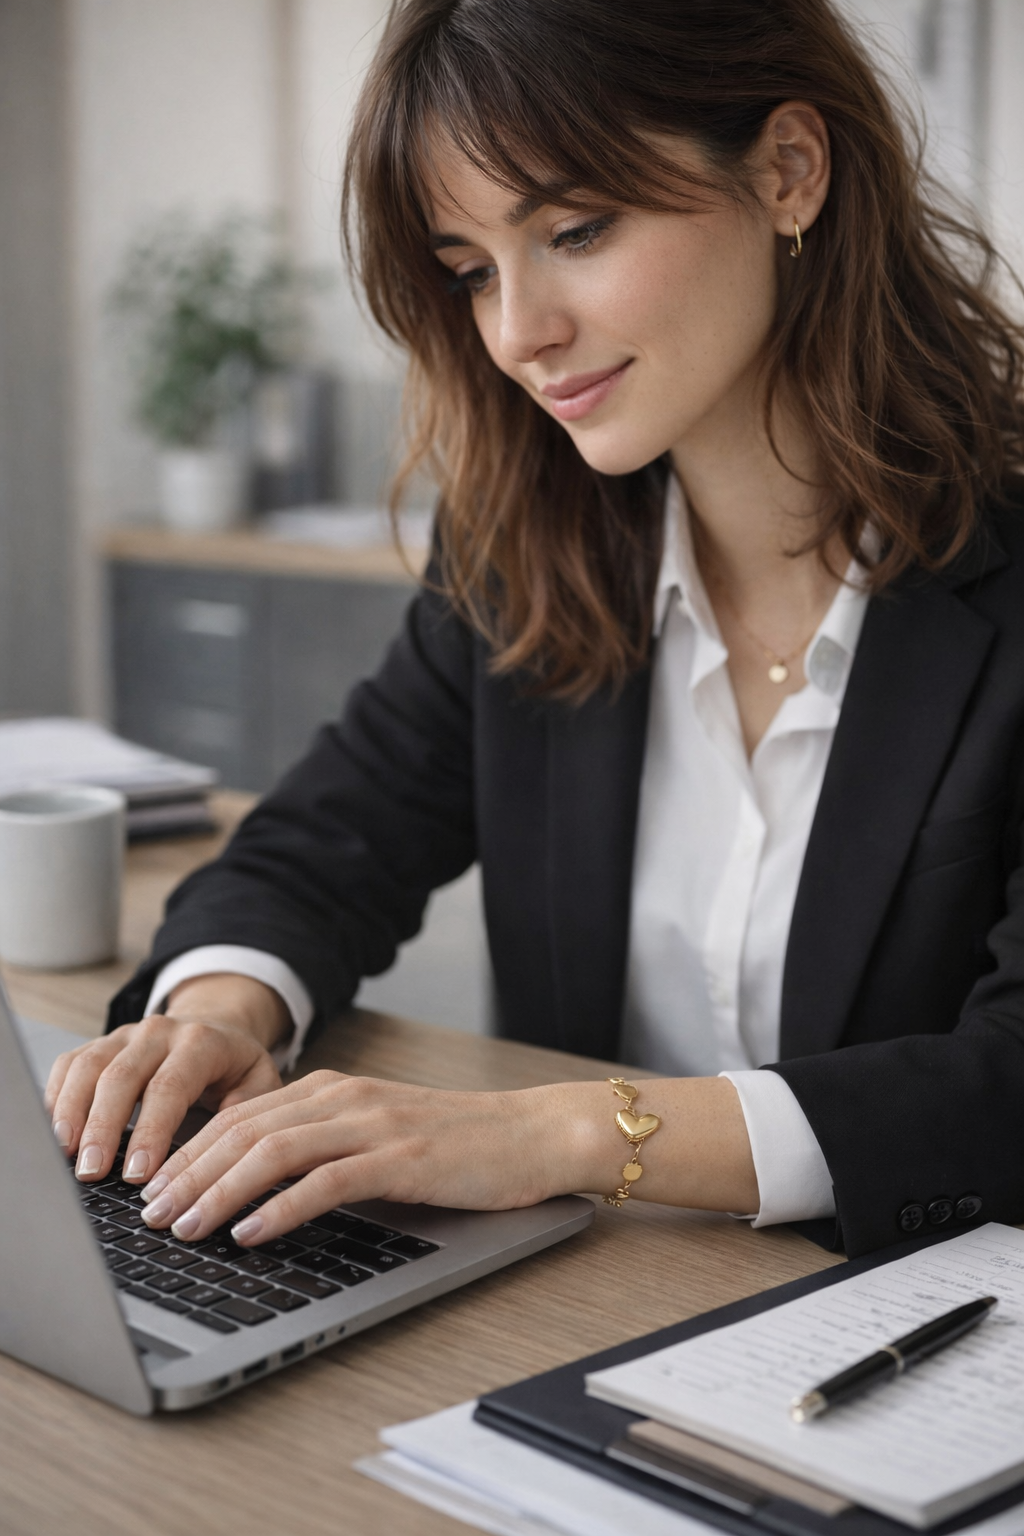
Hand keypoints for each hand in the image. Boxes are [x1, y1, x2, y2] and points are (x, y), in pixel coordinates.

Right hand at [44, 975, 288, 1186]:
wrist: (216, 1024)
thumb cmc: (234, 1065)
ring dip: (71, 1114)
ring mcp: (124, 1036)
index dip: (150, 1131)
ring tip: (64, 1156)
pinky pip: (69, 1065)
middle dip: (102, 1128)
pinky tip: (54, 1134)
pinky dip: (56, 1098)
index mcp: (200, 1042)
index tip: (136, 1174)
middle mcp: (158, 1033)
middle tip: (90, 1173)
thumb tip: (222, 1154)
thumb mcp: (259, 1082)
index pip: (169, 1086)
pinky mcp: (100, 1044)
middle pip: (120, 1077)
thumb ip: (245, 1112)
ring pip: (88, 1068)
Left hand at [137, 1072, 605, 1243]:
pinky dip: (280, 1208)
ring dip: (218, 1191)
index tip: (152, 1191)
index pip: (239, 1116)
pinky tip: (251, 1233)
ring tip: (184, 1226)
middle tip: (150, 1215)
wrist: (535, 1135)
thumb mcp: (380, 1138)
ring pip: (272, 1151)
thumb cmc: (460, 1147)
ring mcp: (373, 1124)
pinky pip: (325, 1180)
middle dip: (187, 1173)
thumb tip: (257, 1195)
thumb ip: (326, 1151)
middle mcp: (345, 1098)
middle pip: (242, 1130)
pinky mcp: (401, 1156)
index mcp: (334, 1090)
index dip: (187, 1153)